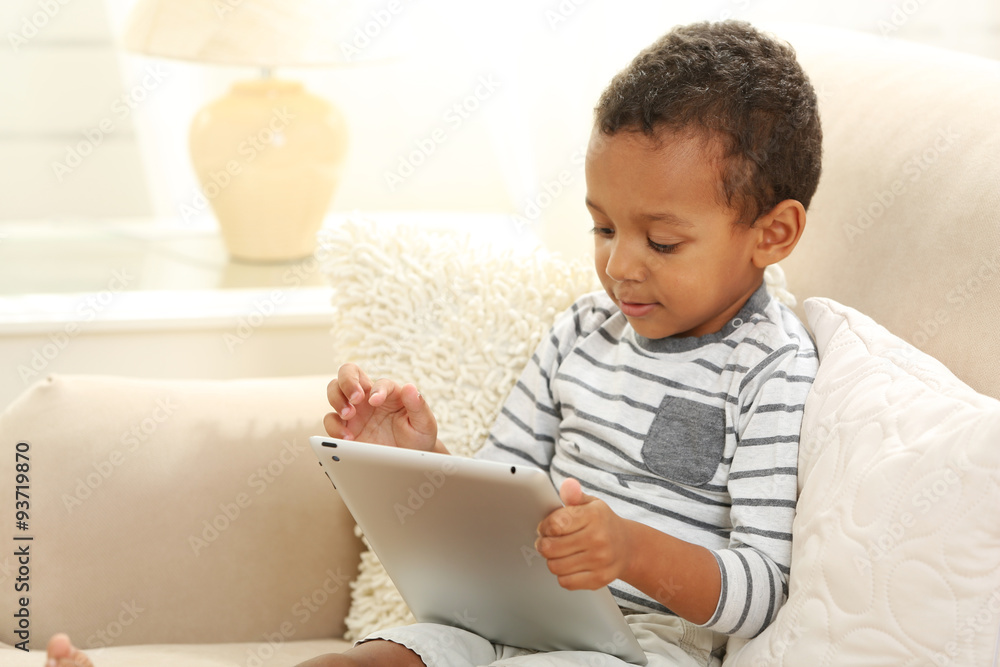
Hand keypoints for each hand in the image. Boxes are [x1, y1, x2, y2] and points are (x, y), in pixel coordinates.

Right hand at [324, 363, 438, 451]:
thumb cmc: (418, 437)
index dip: (377, 389)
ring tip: (348, 416)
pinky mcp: (345, 428)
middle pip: (348, 373)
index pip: (379, 382)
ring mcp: (355, 411)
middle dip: (347, 382)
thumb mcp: (424, 423)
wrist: (408, 460)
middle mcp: (368, 397)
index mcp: (389, 392)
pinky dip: (334, 427)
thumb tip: (410, 388)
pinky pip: (331, 420)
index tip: (376, 401)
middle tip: (355, 399)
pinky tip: (347, 437)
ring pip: (334, 391)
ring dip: (337, 400)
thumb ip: (418, 405)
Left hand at [535, 478, 633, 589]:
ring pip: (555, 566)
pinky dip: (562, 574)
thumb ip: (574, 494)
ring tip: (558, 553)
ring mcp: (599, 561)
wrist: (629, 547)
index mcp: (594, 516)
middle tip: (547, 541)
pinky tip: (568, 565)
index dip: (544, 527)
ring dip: (552, 560)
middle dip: (543, 544)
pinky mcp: (599, 579)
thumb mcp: (591, 504)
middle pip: (550, 547)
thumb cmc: (603, 523)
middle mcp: (598, 539)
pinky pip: (566, 582)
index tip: (545, 527)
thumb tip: (568, 485)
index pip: (555, 524)